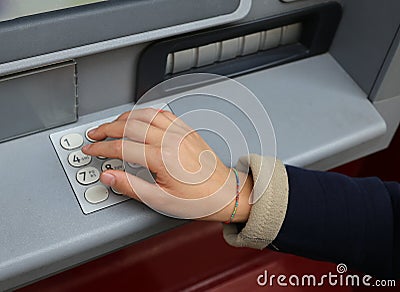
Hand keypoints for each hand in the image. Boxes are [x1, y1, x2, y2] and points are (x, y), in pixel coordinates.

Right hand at [82, 108, 252, 221]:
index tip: (91, 150)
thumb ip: (131, 186)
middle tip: (94, 135)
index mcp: (162, 157)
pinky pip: (162, 114)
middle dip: (106, 129)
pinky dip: (146, 113)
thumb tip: (108, 176)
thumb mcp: (160, 201)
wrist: (225, 193)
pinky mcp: (186, 130)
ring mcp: (180, 132)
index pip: (121, 147)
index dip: (101, 148)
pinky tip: (139, 118)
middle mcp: (170, 140)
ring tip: (111, 125)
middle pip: (129, 126)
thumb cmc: (198, 200)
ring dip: (124, 118)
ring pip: (145, 115)